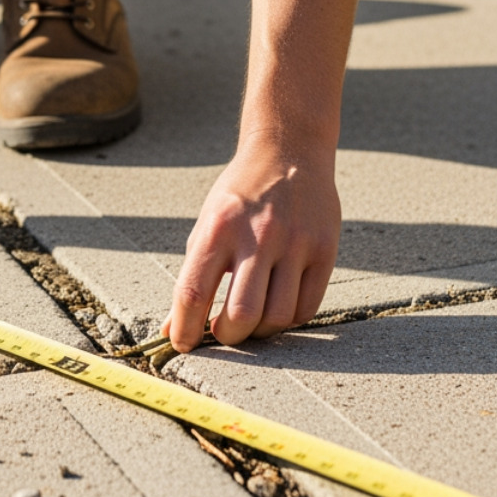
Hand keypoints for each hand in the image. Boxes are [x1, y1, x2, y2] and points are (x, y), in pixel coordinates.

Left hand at [164, 134, 340, 349]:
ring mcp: (296, 243)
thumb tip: (171, 330)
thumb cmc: (241, 196)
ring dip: (260, 333)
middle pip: (241, 315)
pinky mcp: (325, 250)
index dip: (184, 329)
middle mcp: (259, 235)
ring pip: (277, 317)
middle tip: (222, 334)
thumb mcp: (207, 225)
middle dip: (227, 338)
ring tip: (251, 321)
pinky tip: (276, 308)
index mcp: (219, 228)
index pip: (193, 293)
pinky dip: (287, 320)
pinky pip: (306, 308)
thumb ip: (192, 277)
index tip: (183, 344)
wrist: (290, 151)